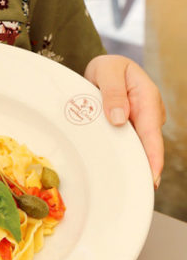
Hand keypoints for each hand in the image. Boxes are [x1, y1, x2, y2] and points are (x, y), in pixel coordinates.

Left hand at [84, 54, 164, 186]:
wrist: (106, 68)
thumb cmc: (108, 68)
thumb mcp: (108, 71)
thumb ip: (113, 93)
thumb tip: (119, 119)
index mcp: (148, 98)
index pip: (151, 133)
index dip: (153, 157)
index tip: (152, 178)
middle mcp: (149, 114)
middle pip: (147, 146)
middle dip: (144, 169)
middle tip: (136, 192)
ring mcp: (142, 123)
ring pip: (137, 148)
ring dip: (132, 164)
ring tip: (125, 187)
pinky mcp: (132, 130)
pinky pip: (128, 145)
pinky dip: (124, 157)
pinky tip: (118, 173)